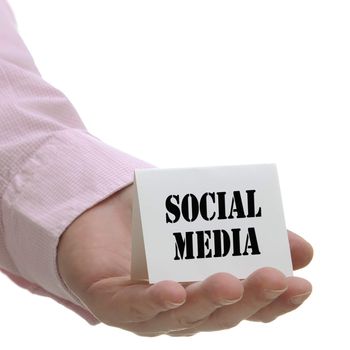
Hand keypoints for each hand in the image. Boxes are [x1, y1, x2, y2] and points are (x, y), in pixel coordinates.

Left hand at [57, 184, 312, 335]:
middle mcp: (180, 308)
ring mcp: (147, 310)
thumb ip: (242, 232)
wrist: (94, 214)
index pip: (245, 305)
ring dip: (208, 301)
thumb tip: (302, 248)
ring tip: (230, 283)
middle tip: (276, 277)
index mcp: (203, 291)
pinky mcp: (111, 303)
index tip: (301, 282)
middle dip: (250, 299)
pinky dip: (155, 302)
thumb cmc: (151, 220)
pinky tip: (173, 291)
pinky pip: (134, 308)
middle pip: (219, 314)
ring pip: (182, 316)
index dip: (275, 300)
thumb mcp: (199, 217)